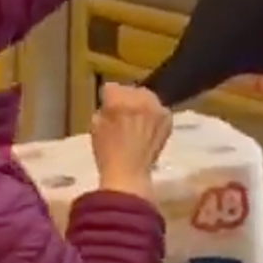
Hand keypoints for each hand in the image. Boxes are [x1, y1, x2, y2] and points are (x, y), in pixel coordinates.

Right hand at [91, 83, 171, 199]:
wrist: (129, 174)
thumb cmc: (107, 153)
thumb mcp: (95, 127)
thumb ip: (103, 110)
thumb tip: (109, 106)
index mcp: (119, 98)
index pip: (112, 88)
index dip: (108, 98)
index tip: (107, 107)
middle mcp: (141, 98)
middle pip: (132, 90)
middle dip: (127, 98)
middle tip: (123, 113)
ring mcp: (157, 108)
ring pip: (148, 98)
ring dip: (142, 106)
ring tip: (136, 120)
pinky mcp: (168, 120)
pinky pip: (160, 110)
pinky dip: (154, 115)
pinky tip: (148, 127)